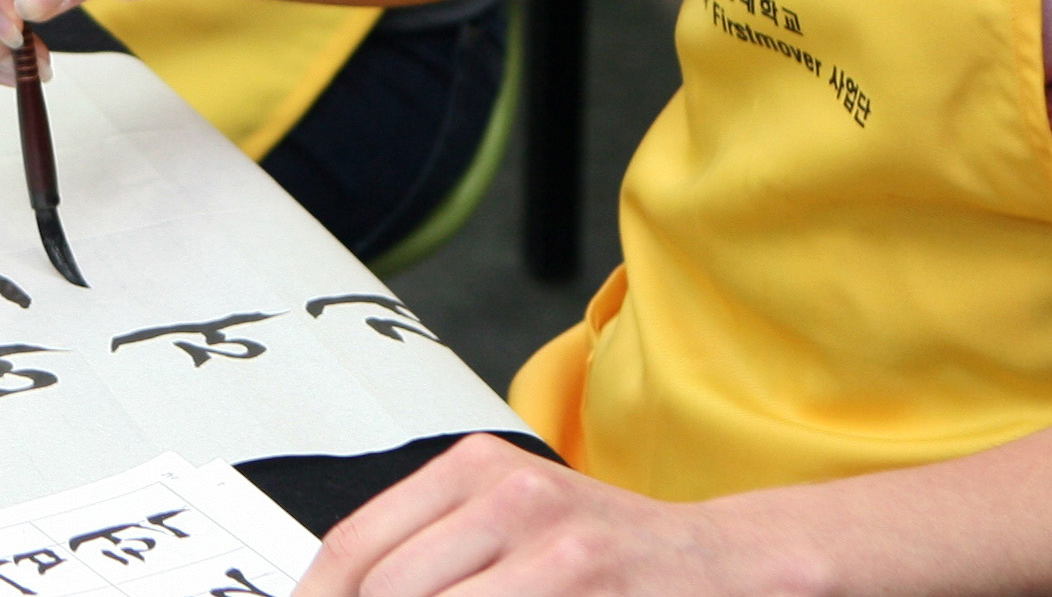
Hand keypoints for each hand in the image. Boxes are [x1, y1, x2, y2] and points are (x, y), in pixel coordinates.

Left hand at [295, 437, 797, 596]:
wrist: (716, 563)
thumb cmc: (605, 551)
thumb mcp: (511, 520)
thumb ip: (430, 548)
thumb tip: (336, 591)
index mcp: (475, 468)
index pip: (355, 544)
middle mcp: (511, 495)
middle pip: (387, 589)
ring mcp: (554, 547)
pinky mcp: (586, 585)